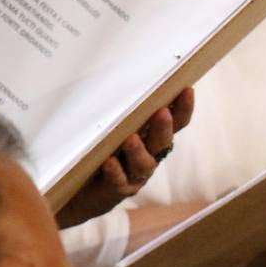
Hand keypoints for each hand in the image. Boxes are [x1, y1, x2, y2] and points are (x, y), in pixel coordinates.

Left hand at [54, 88, 194, 228]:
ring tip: (131, 139)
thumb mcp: (109, 126)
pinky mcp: (117, 190)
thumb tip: (113, 76)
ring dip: (139, 151)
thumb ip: (118, 110)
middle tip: (161, 113)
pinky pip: (119, 181)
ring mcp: (134, 175)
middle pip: (162, 143)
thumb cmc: (97, 151)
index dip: (182, 109)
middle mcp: (148, 156)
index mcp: (151, 138)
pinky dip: (115, 172)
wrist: (78, 190)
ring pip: (144, 164)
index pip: (174, 123)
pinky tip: (109, 162)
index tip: (187, 90)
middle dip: (163, 128)